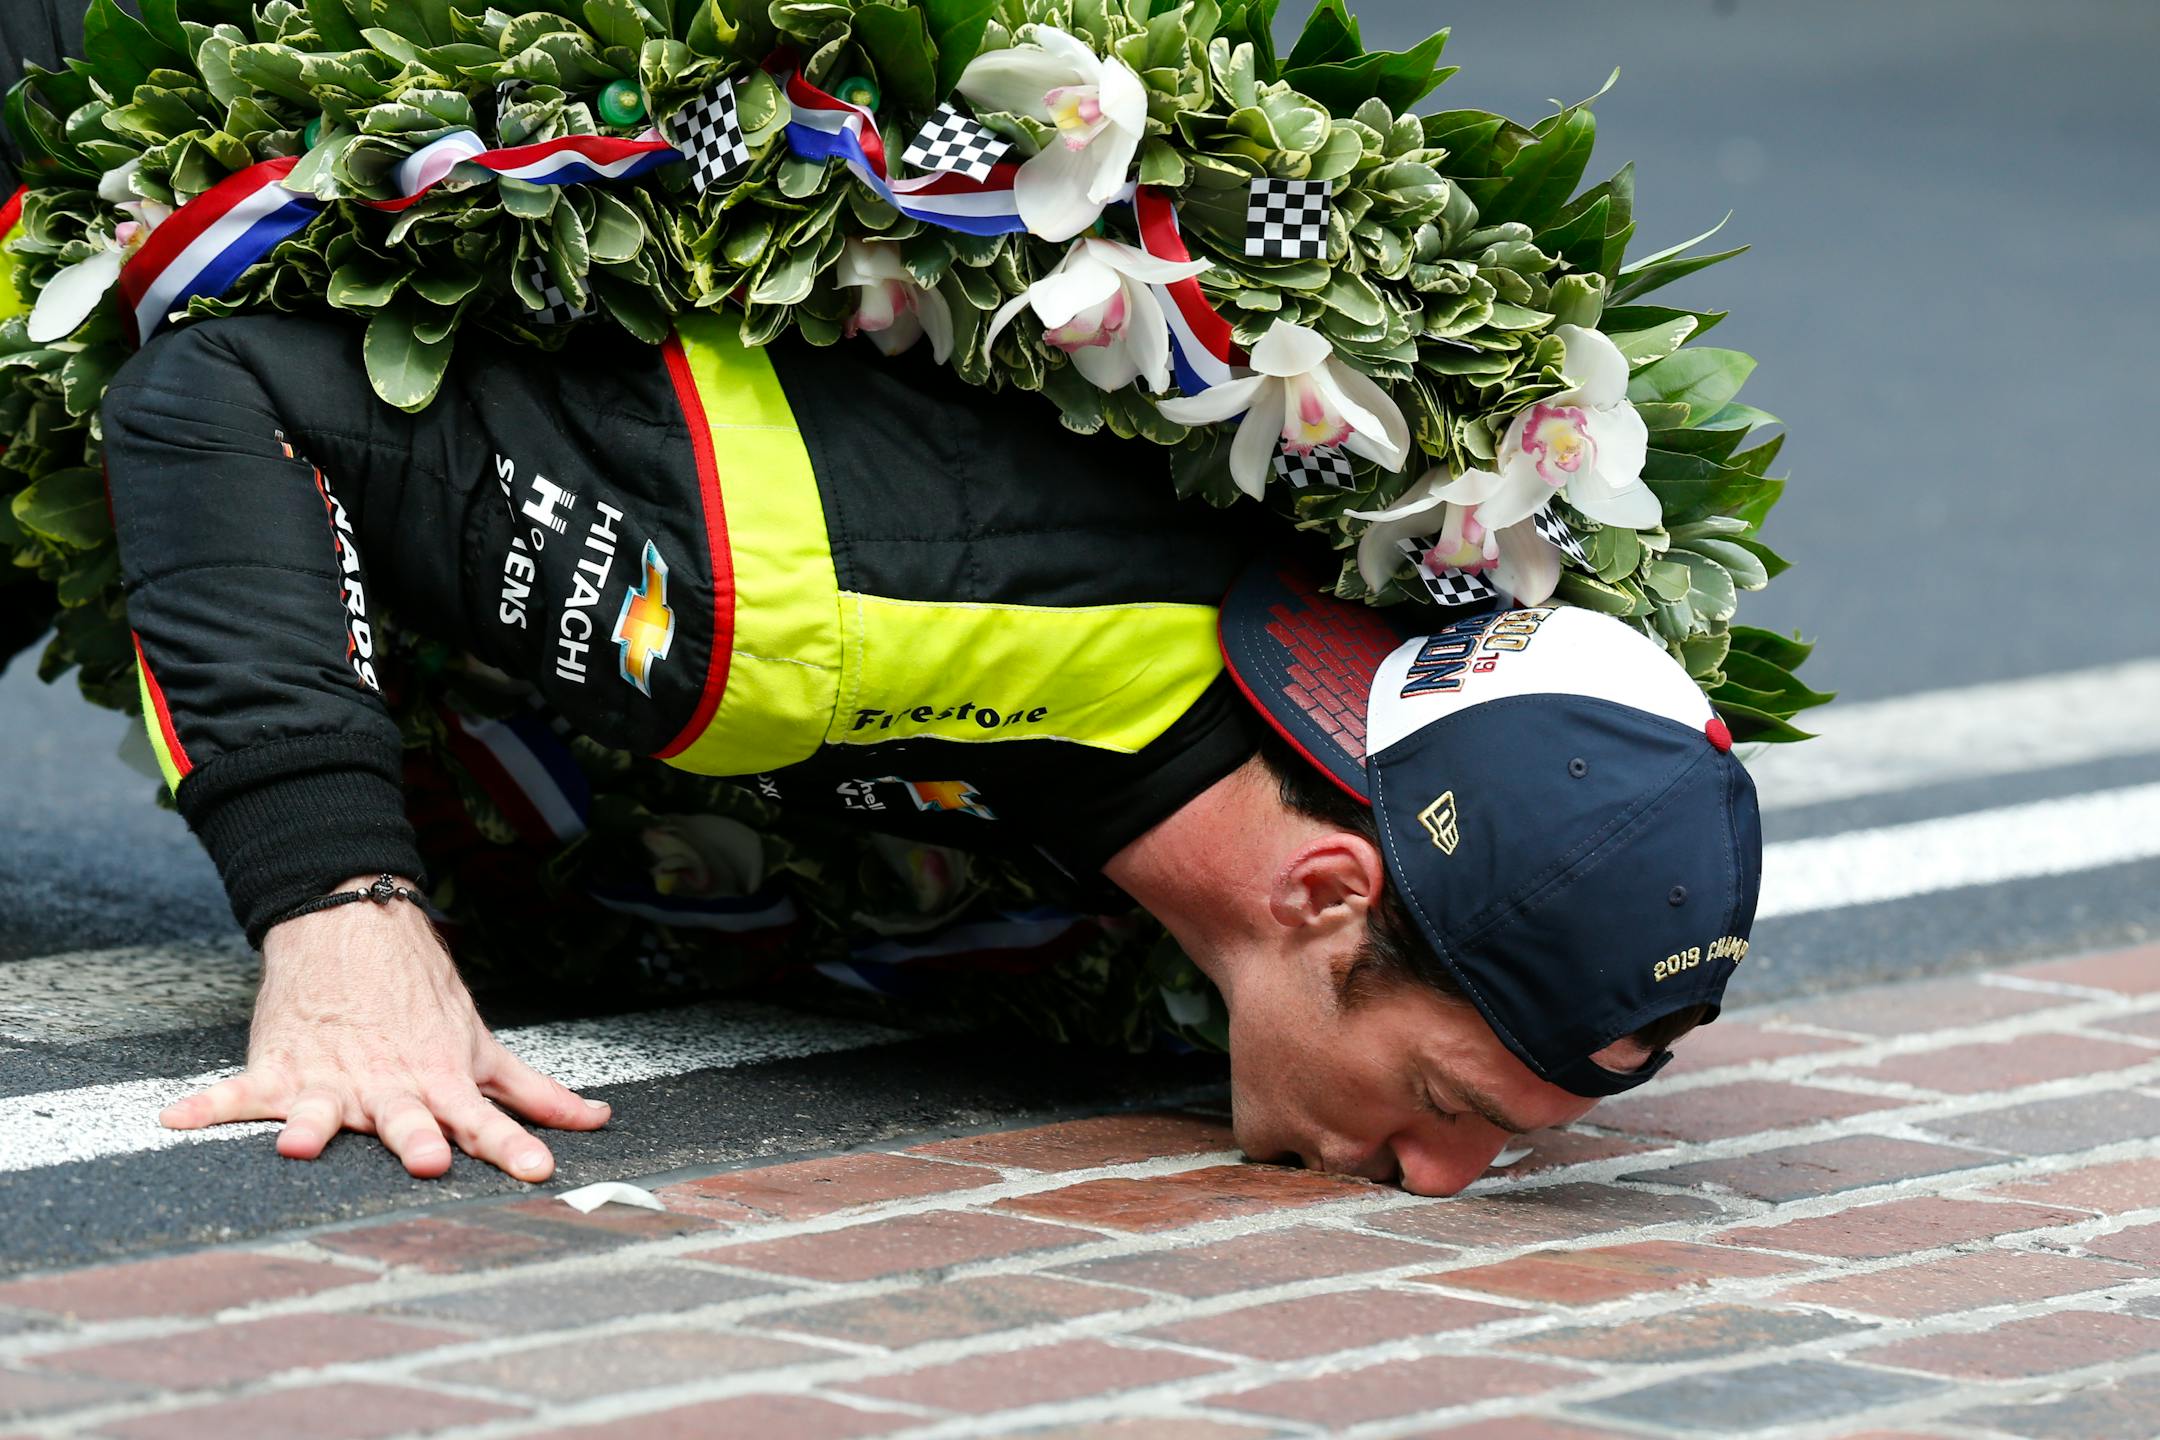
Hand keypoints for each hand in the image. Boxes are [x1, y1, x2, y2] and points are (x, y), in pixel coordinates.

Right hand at [159, 874, 610, 1180]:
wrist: (354, 928)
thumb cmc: (423, 998)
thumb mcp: (483, 1043)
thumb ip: (535, 1092)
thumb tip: (597, 1120)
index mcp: (440, 1081)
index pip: (487, 1120)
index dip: (512, 1147)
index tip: (537, 1172)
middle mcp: (389, 1084)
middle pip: (405, 1117)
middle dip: (415, 1138)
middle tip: (424, 1159)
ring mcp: (331, 1076)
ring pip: (321, 1109)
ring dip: (310, 1126)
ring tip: (297, 1145)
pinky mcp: (279, 1065)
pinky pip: (238, 1093)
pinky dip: (206, 1106)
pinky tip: (177, 1121)